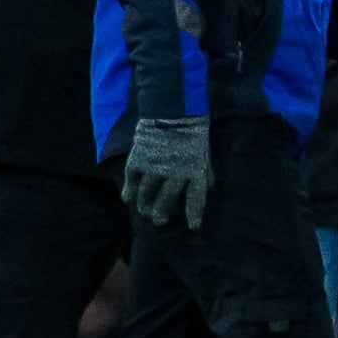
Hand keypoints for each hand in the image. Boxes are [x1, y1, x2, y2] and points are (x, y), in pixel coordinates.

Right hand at [121, 115, 214, 230]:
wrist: (172, 111)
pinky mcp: (139, 159)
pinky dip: (129, 190)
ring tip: (144, 210)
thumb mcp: (204, 153)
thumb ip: (204, 171)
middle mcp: (175, 172)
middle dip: (162, 213)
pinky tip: (127, 198)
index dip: (194, 213)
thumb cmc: (193, 132)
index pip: (195, 197)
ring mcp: (155, 166)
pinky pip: (132, 179)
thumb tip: (210, 189)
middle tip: (159, 221)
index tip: (193, 226)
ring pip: (147, 193)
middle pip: (167, 200)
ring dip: (145, 204)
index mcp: (195, 170)